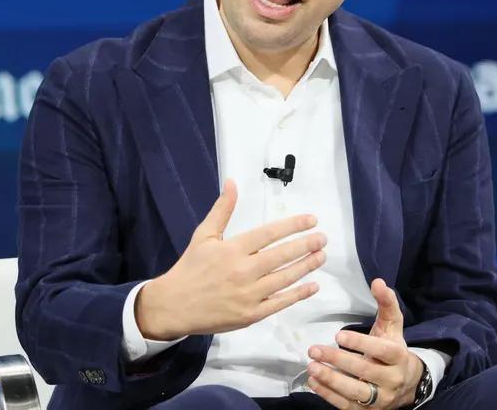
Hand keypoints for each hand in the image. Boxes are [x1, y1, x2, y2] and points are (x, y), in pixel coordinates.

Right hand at [136, 179, 326, 338]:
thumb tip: (232, 182)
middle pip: (282, 256)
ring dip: (306, 266)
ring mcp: (248, 295)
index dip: (293, 226)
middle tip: (323, 238)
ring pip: (285, 279)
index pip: (269, 233)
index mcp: (232, 249)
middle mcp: (243, 271)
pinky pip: (280, 303)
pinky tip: (313, 286)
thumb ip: (222, 209)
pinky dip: (298, 294)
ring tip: (321, 256)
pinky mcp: (250, 315)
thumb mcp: (203, 235)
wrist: (173, 306)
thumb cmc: (190, 268)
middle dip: (306, 245)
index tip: (311, 220)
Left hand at [306, 278, 422, 408]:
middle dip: (338, 361)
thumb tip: (378, 282)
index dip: (361, 343)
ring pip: (355, 392)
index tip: (338, 336)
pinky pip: (347, 405)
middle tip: (314, 349)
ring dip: (331, 380)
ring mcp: (380, 398)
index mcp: (399, 356)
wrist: (407, 383)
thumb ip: (386, 303)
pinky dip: (328, 395)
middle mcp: (392, 380)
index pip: (382, 351)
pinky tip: (313, 382)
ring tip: (312, 367)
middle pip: (365, 371)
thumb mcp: (393, 325)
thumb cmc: (393, 348)